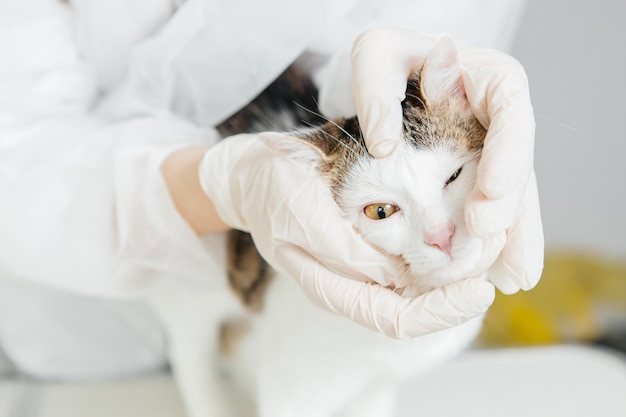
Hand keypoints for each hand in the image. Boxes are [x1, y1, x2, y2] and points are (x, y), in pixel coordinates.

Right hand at [198, 133, 494, 337]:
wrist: (252, 175)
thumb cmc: (270, 190)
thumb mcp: (299, 213)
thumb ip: (342, 250)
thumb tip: (392, 275)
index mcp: (332, 287)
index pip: (395, 317)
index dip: (440, 311)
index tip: (479, 291)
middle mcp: (354, 282)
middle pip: (417, 305)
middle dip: (460, 289)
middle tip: (496, 259)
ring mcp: (364, 263)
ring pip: (421, 282)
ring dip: (459, 268)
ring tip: (492, 244)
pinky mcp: (371, 240)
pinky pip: (414, 252)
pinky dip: (444, 245)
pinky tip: (464, 226)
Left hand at [351, 28, 543, 293]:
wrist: (390, 77)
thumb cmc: (387, 59)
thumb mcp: (375, 55)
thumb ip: (376, 88)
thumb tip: (383, 144)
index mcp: (489, 76)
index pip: (511, 110)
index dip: (508, 153)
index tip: (491, 191)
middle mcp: (499, 117)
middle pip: (517, 161)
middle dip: (509, 203)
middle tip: (484, 235)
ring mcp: (492, 148)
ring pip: (511, 194)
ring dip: (512, 235)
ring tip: (512, 275)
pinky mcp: (479, 174)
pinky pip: (493, 207)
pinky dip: (496, 239)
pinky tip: (498, 271)